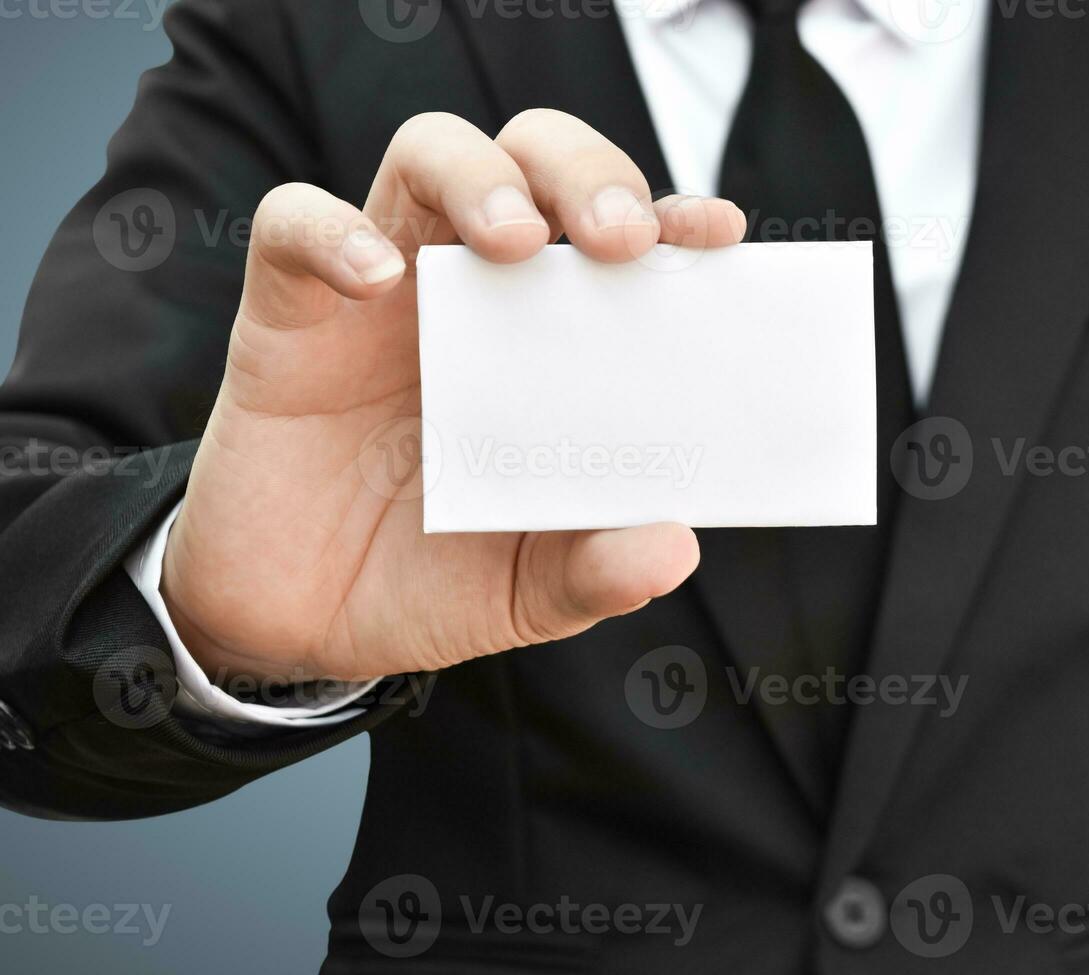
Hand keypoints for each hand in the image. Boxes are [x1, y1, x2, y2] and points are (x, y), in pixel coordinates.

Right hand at [160, 110, 746, 682]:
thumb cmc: (431, 581)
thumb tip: (676, 548)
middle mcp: (476, 293)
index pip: (616, 237)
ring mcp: (380, 292)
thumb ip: (597, 570)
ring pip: (428, 154)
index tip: (720, 234)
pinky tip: (374, 280)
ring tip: (514, 240)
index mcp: (551, 340)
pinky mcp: (286, 314)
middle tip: (619, 238)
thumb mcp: (529, 589)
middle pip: (534, 157)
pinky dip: (332, 232)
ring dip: (479, 173)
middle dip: (585, 171)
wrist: (301, 625)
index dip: (671, 217)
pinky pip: (292, 226)